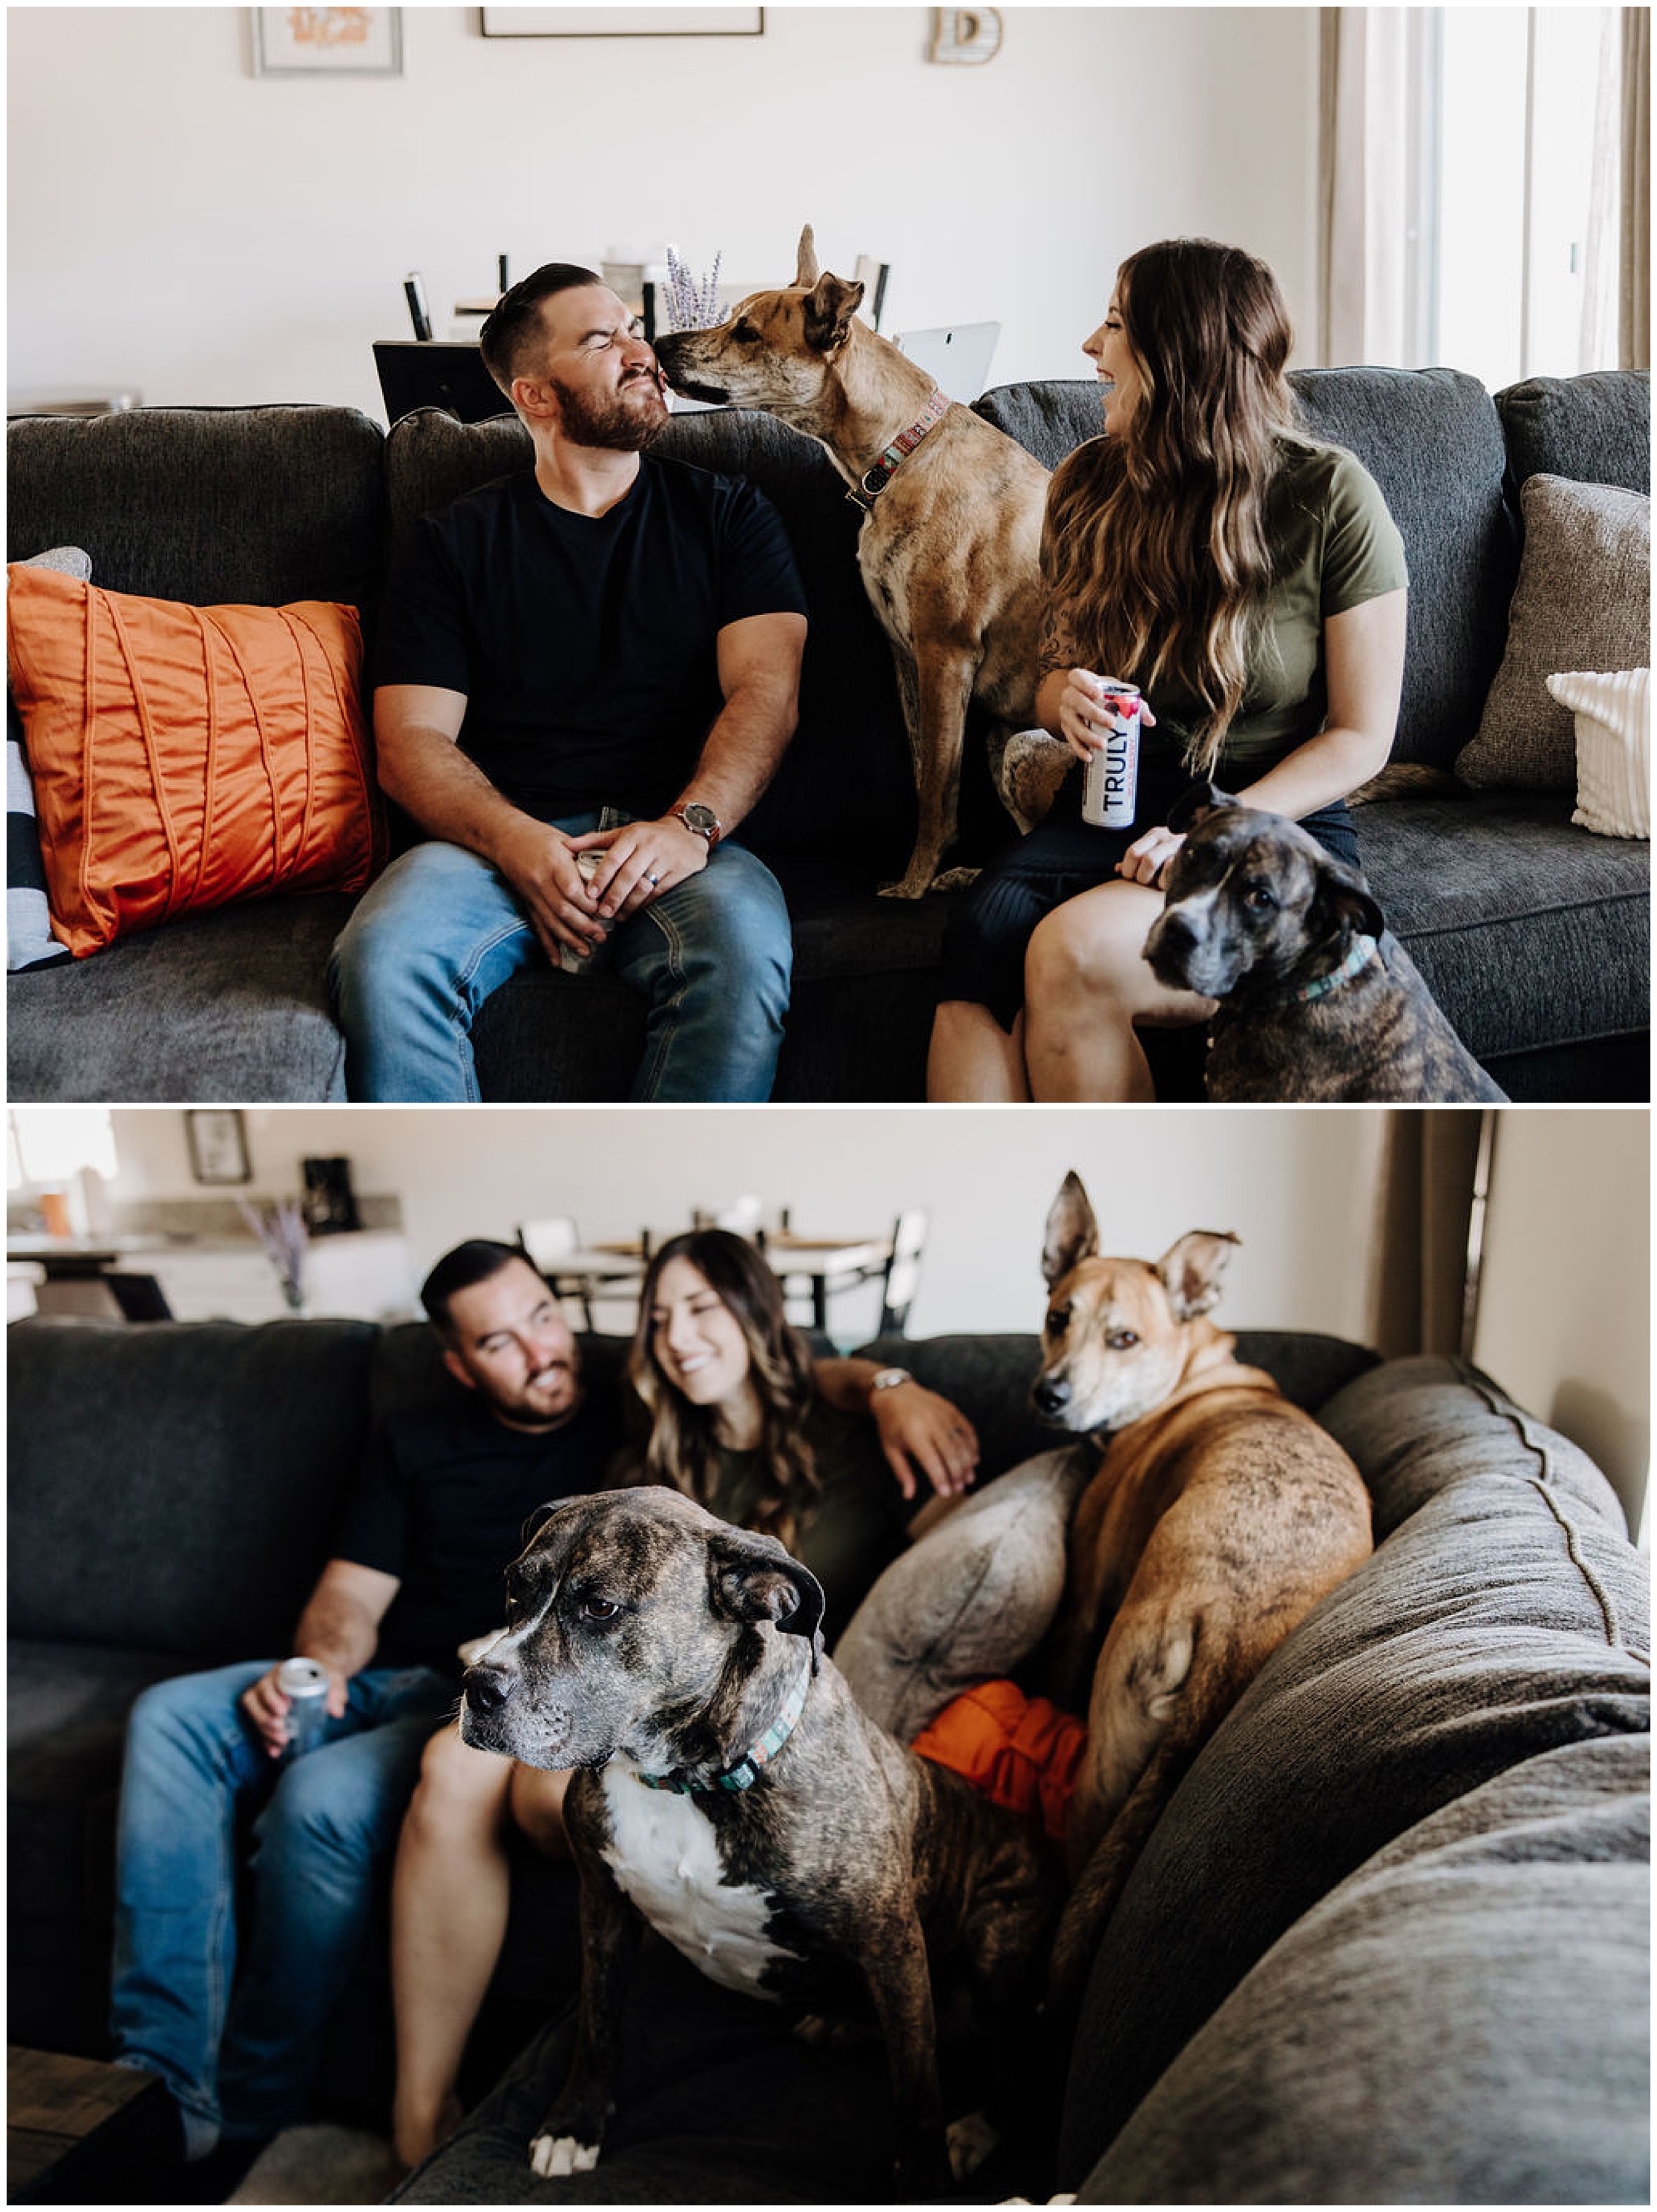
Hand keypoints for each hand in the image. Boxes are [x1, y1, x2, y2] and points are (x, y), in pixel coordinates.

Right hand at [240, 1661, 348, 1759]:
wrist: (319, 1678)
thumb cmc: (323, 1675)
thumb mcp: (333, 1678)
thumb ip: (336, 1692)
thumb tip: (336, 1712)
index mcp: (281, 1671)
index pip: (270, 1681)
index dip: (272, 1696)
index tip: (284, 1710)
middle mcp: (268, 1684)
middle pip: (254, 1698)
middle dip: (264, 1715)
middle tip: (281, 1727)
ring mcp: (263, 1699)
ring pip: (253, 1712)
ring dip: (264, 1728)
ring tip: (282, 1739)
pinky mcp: (265, 1714)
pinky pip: (259, 1727)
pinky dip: (265, 1740)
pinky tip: (275, 1751)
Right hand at [493, 821, 609, 963]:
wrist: (506, 837)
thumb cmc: (540, 837)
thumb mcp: (564, 841)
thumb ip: (584, 858)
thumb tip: (610, 873)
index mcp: (553, 863)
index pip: (572, 890)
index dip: (588, 905)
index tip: (604, 912)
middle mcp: (541, 881)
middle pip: (563, 910)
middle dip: (584, 927)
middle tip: (602, 936)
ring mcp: (532, 894)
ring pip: (551, 923)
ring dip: (570, 940)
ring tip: (586, 951)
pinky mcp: (527, 903)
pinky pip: (538, 927)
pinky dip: (547, 945)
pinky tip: (556, 960)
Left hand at [567, 816, 709, 921]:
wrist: (687, 833)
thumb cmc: (648, 835)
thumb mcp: (623, 833)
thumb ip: (594, 840)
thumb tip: (566, 847)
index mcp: (634, 835)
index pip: (614, 857)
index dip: (601, 877)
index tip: (590, 894)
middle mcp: (651, 845)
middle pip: (629, 874)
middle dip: (614, 896)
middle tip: (602, 912)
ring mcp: (667, 859)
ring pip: (645, 886)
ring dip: (630, 904)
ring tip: (617, 916)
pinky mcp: (680, 871)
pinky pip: (659, 892)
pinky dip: (645, 903)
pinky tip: (635, 911)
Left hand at [870, 1381, 979, 1501]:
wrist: (895, 1393)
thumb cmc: (891, 1424)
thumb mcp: (890, 1449)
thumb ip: (902, 1472)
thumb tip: (908, 1495)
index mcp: (913, 1433)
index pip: (931, 1461)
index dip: (940, 1478)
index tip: (945, 1493)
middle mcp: (931, 1423)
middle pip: (951, 1453)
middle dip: (957, 1474)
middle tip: (959, 1488)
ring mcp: (943, 1415)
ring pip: (962, 1443)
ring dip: (967, 1463)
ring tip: (968, 1478)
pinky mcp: (952, 1410)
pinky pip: (967, 1430)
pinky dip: (973, 1446)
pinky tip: (973, 1459)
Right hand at [1056, 669, 1156, 764]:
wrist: (1084, 703)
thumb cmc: (1103, 695)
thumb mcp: (1117, 692)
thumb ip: (1135, 704)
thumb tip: (1150, 721)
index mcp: (1080, 680)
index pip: (1077, 677)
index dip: (1086, 685)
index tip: (1099, 694)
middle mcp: (1069, 696)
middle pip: (1076, 702)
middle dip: (1093, 714)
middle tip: (1111, 724)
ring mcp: (1066, 713)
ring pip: (1073, 724)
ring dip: (1087, 736)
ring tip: (1103, 745)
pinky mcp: (1066, 729)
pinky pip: (1071, 740)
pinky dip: (1080, 749)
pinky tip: (1089, 756)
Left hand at [1115, 823, 1184, 887]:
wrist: (1210, 849)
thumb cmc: (1178, 857)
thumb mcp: (1156, 853)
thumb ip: (1138, 861)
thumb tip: (1116, 869)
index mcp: (1153, 835)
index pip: (1131, 852)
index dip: (1128, 869)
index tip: (1133, 878)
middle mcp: (1164, 836)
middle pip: (1137, 855)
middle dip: (1139, 875)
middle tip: (1147, 882)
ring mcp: (1176, 845)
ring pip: (1150, 860)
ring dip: (1151, 879)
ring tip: (1159, 883)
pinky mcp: (1188, 856)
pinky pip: (1170, 869)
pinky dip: (1167, 881)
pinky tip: (1171, 883)